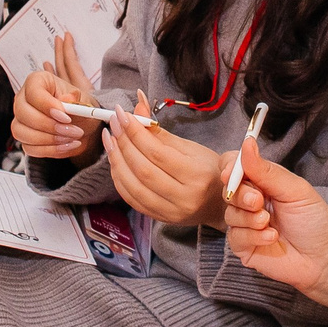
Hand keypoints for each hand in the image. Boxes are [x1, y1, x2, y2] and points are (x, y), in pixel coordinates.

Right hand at [13, 32, 100, 161]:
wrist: (81, 126)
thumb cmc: (79, 109)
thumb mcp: (82, 101)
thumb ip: (74, 100)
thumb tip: (68, 99)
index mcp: (37, 81)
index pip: (33, 92)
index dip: (47, 106)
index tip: (66, 117)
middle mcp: (23, 99)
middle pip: (23, 113)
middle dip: (49, 125)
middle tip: (72, 131)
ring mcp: (20, 119)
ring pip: (21, 132)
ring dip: (48, 139)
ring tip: (71, 138)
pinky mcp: (24, 137)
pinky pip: (29, 148)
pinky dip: (49, 150)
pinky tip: (66, 145)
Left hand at [104, 111, 228, 225]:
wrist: (218, 204)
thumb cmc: (207, 170)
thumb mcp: (191, 148)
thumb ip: (160, 132)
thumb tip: (137, 108)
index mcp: (196, 175)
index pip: (158, 153)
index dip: (136, 132)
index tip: (123, 115)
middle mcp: (183, 197)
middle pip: (143, 169)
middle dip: (123, 143)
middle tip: (114, 124)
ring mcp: (170, 211)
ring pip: (133, 187)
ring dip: (116, 161)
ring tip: (110, 140)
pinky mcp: (159, 218)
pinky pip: (131, 199)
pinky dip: (119, 178)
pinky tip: (115, 161)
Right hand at [225, 144, 327, 323]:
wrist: (325, 258)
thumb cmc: (315, 221)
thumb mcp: (294, 190)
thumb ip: (267, 170)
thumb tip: (247, 143)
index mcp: (263, 182)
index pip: (236, 167)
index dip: (230, 168)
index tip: (229, 172)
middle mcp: (252, 202)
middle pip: (229, 190)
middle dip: (241, 195)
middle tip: (258, 202)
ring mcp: (246, 225)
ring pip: (230, 214)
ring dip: (249, 218)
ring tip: (270, 223)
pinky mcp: (244, 247)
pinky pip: (235, 237)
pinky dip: (253, 236)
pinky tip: (272, 238)